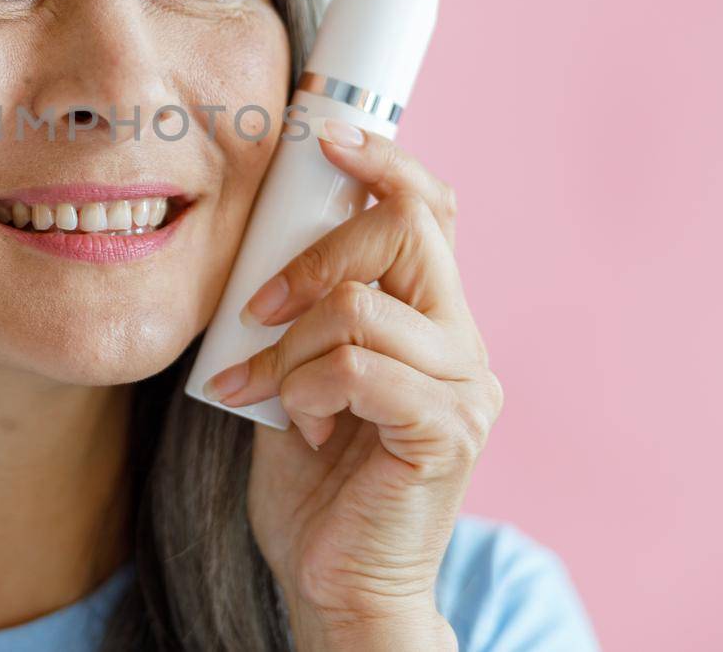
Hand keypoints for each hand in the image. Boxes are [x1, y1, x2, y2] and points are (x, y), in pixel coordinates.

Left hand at [201, 118, 500, 645]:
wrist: (336, 584)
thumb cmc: (313, 480)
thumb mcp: (299, 371)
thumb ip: (305, 310)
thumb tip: (265, 237)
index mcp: (432, 319)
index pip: (430, 210)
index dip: (384, 162)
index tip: (327, 137)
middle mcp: (462, 343)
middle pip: (407, 230)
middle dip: (315, 254)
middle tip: (259, 308)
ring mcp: (463, 388)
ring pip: (362, 305)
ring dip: (290, 347)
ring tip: (267, 394)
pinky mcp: (445, 431)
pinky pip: (358, 367)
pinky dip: (305, 388)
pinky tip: (298, 427)